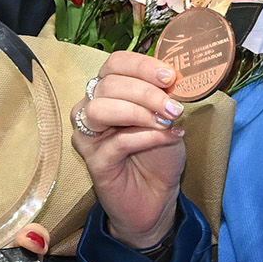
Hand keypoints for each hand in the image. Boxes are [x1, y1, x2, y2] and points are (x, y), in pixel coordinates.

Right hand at [70, 50, 186, 252]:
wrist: (156, 197)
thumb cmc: (158, 154)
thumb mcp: (167, 118)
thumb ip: (165, 96)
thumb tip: (174, 77)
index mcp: (107, 92)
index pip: (114, 64)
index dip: (141, 65)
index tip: (170, 76)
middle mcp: (90, 110)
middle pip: (108, 84)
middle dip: (146, 91)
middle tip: (174, 106)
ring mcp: (88, 137)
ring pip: (101, 109)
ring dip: (140, 111)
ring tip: (167, 121)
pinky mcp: (94, 162)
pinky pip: (117, 141)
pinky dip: (146, 136)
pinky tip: (167, 137)